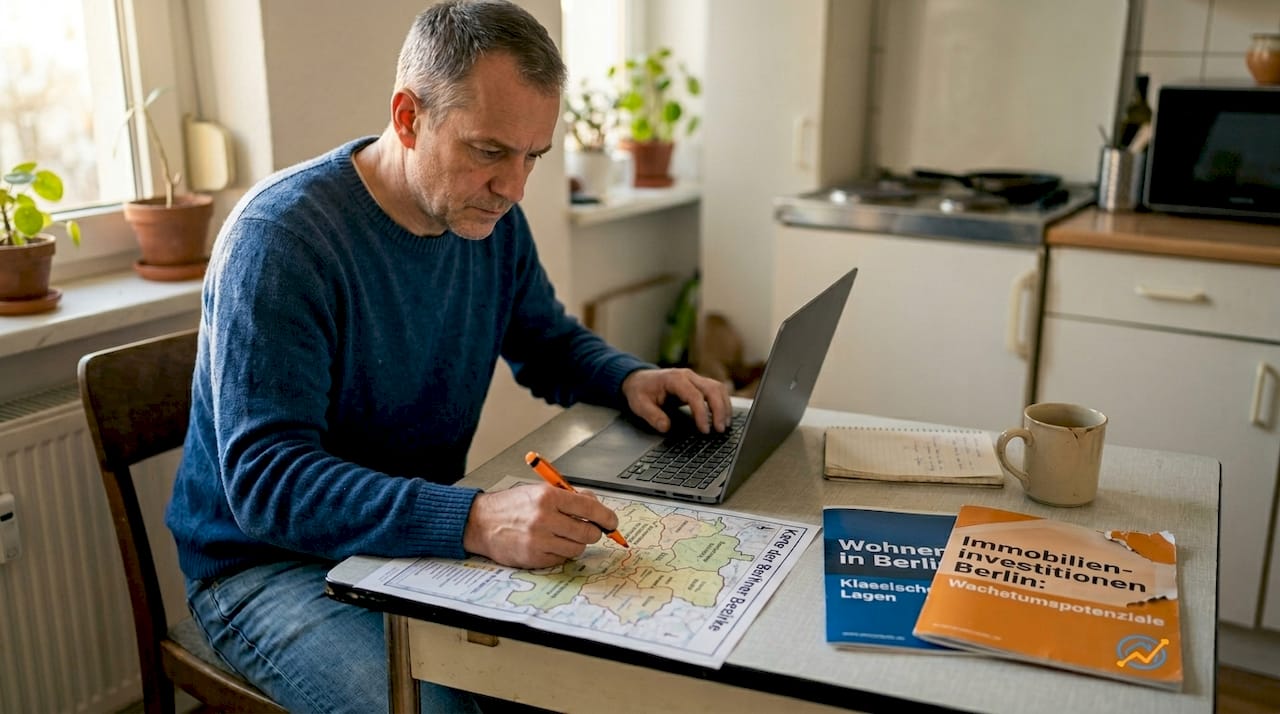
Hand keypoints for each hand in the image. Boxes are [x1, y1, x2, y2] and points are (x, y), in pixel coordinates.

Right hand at [462, 484, 618, 568]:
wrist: (481, 522)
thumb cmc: (512, 506)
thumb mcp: (540, 490)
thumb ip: (569, 497)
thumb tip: (596, 506)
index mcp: (548, 497)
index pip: (590, 508)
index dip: (607, 517)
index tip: (612, 522)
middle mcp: (544, 518)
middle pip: (588, 532)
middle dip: (593, 532)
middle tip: (588, 529)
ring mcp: (539, 540)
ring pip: (577, 548)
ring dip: (576, 543)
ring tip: (564, 535)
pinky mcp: (534, 558)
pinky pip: (562, 559)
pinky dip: (561, 553)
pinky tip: (550, 544)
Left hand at [621, 367, 732, 433]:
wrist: (639, 379)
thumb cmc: (640, 390)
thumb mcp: (639, 404)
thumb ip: (652, 416)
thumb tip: (666, 427)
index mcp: (674, 379)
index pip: (695, 395)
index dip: (702, 413)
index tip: (704, 429)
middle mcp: (688, 376)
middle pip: (712, 389)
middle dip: (719, 410)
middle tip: (719, 429)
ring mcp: (695, 378)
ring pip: (718, 388)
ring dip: (724, 406)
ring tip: (724, 425)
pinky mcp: (698, 384)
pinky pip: (716, 390)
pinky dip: (723, 402)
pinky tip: (724, 416)